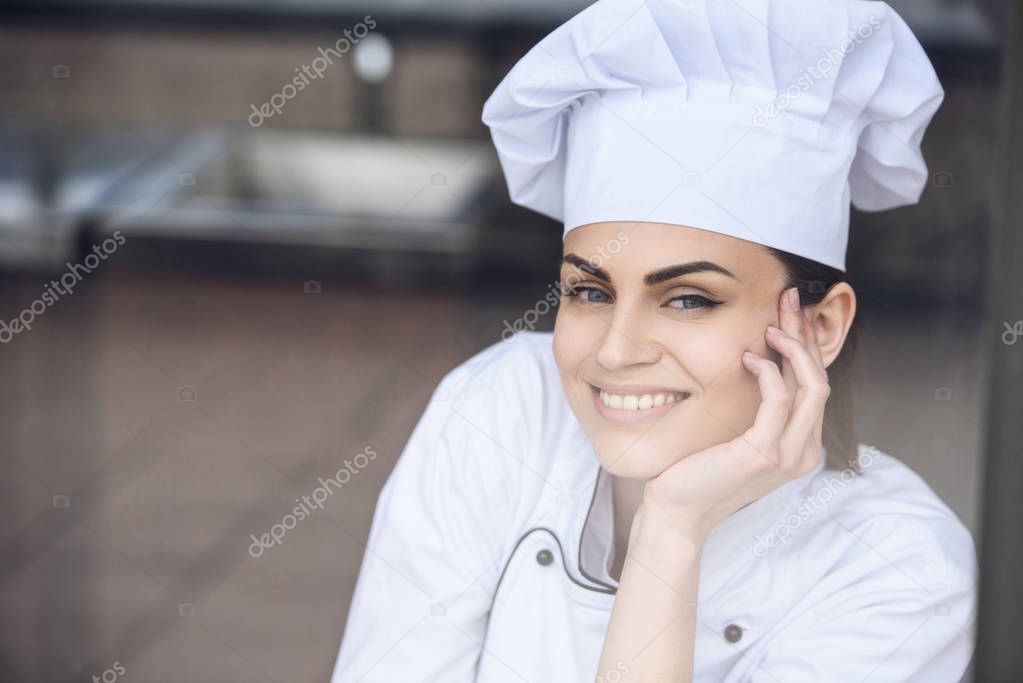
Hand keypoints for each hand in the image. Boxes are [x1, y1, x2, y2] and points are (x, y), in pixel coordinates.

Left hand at [637, 286, 829, 542]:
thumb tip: (759, 358)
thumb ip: (755, 405)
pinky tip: (748, 356)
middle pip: (819, 380)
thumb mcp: (735, 431)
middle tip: (788, 300)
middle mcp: (803, 451)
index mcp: (800, 445)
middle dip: (805, 335)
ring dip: (794, 348)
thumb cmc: (698, 470)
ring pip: (812, 386)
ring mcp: (788, 455)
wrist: (676, 510)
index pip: (815, 385)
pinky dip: (768, 372)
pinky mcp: (764, 453)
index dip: (808, 344)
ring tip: (772, 324)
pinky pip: (778, 400)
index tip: (792, 311)